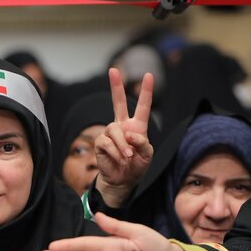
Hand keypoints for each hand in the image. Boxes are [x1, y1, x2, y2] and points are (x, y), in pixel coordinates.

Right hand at [95, 68, 153, 207]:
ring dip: (123, 145)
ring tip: (128, 157)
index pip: (142, 106)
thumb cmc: (136, 166)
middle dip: (116, 86)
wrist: (122, 180)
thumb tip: (130, 134)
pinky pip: (107, 142)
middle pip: (118, 102)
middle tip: (113, 70)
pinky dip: (116, 152)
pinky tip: (120, 159)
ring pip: (115, 130)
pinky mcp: (101, 143)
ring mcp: (110, 133)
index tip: (149, 75)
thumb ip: (143, 143)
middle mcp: (123, 126)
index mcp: (137, 126)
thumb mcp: (147, 155)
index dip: (146, 91)